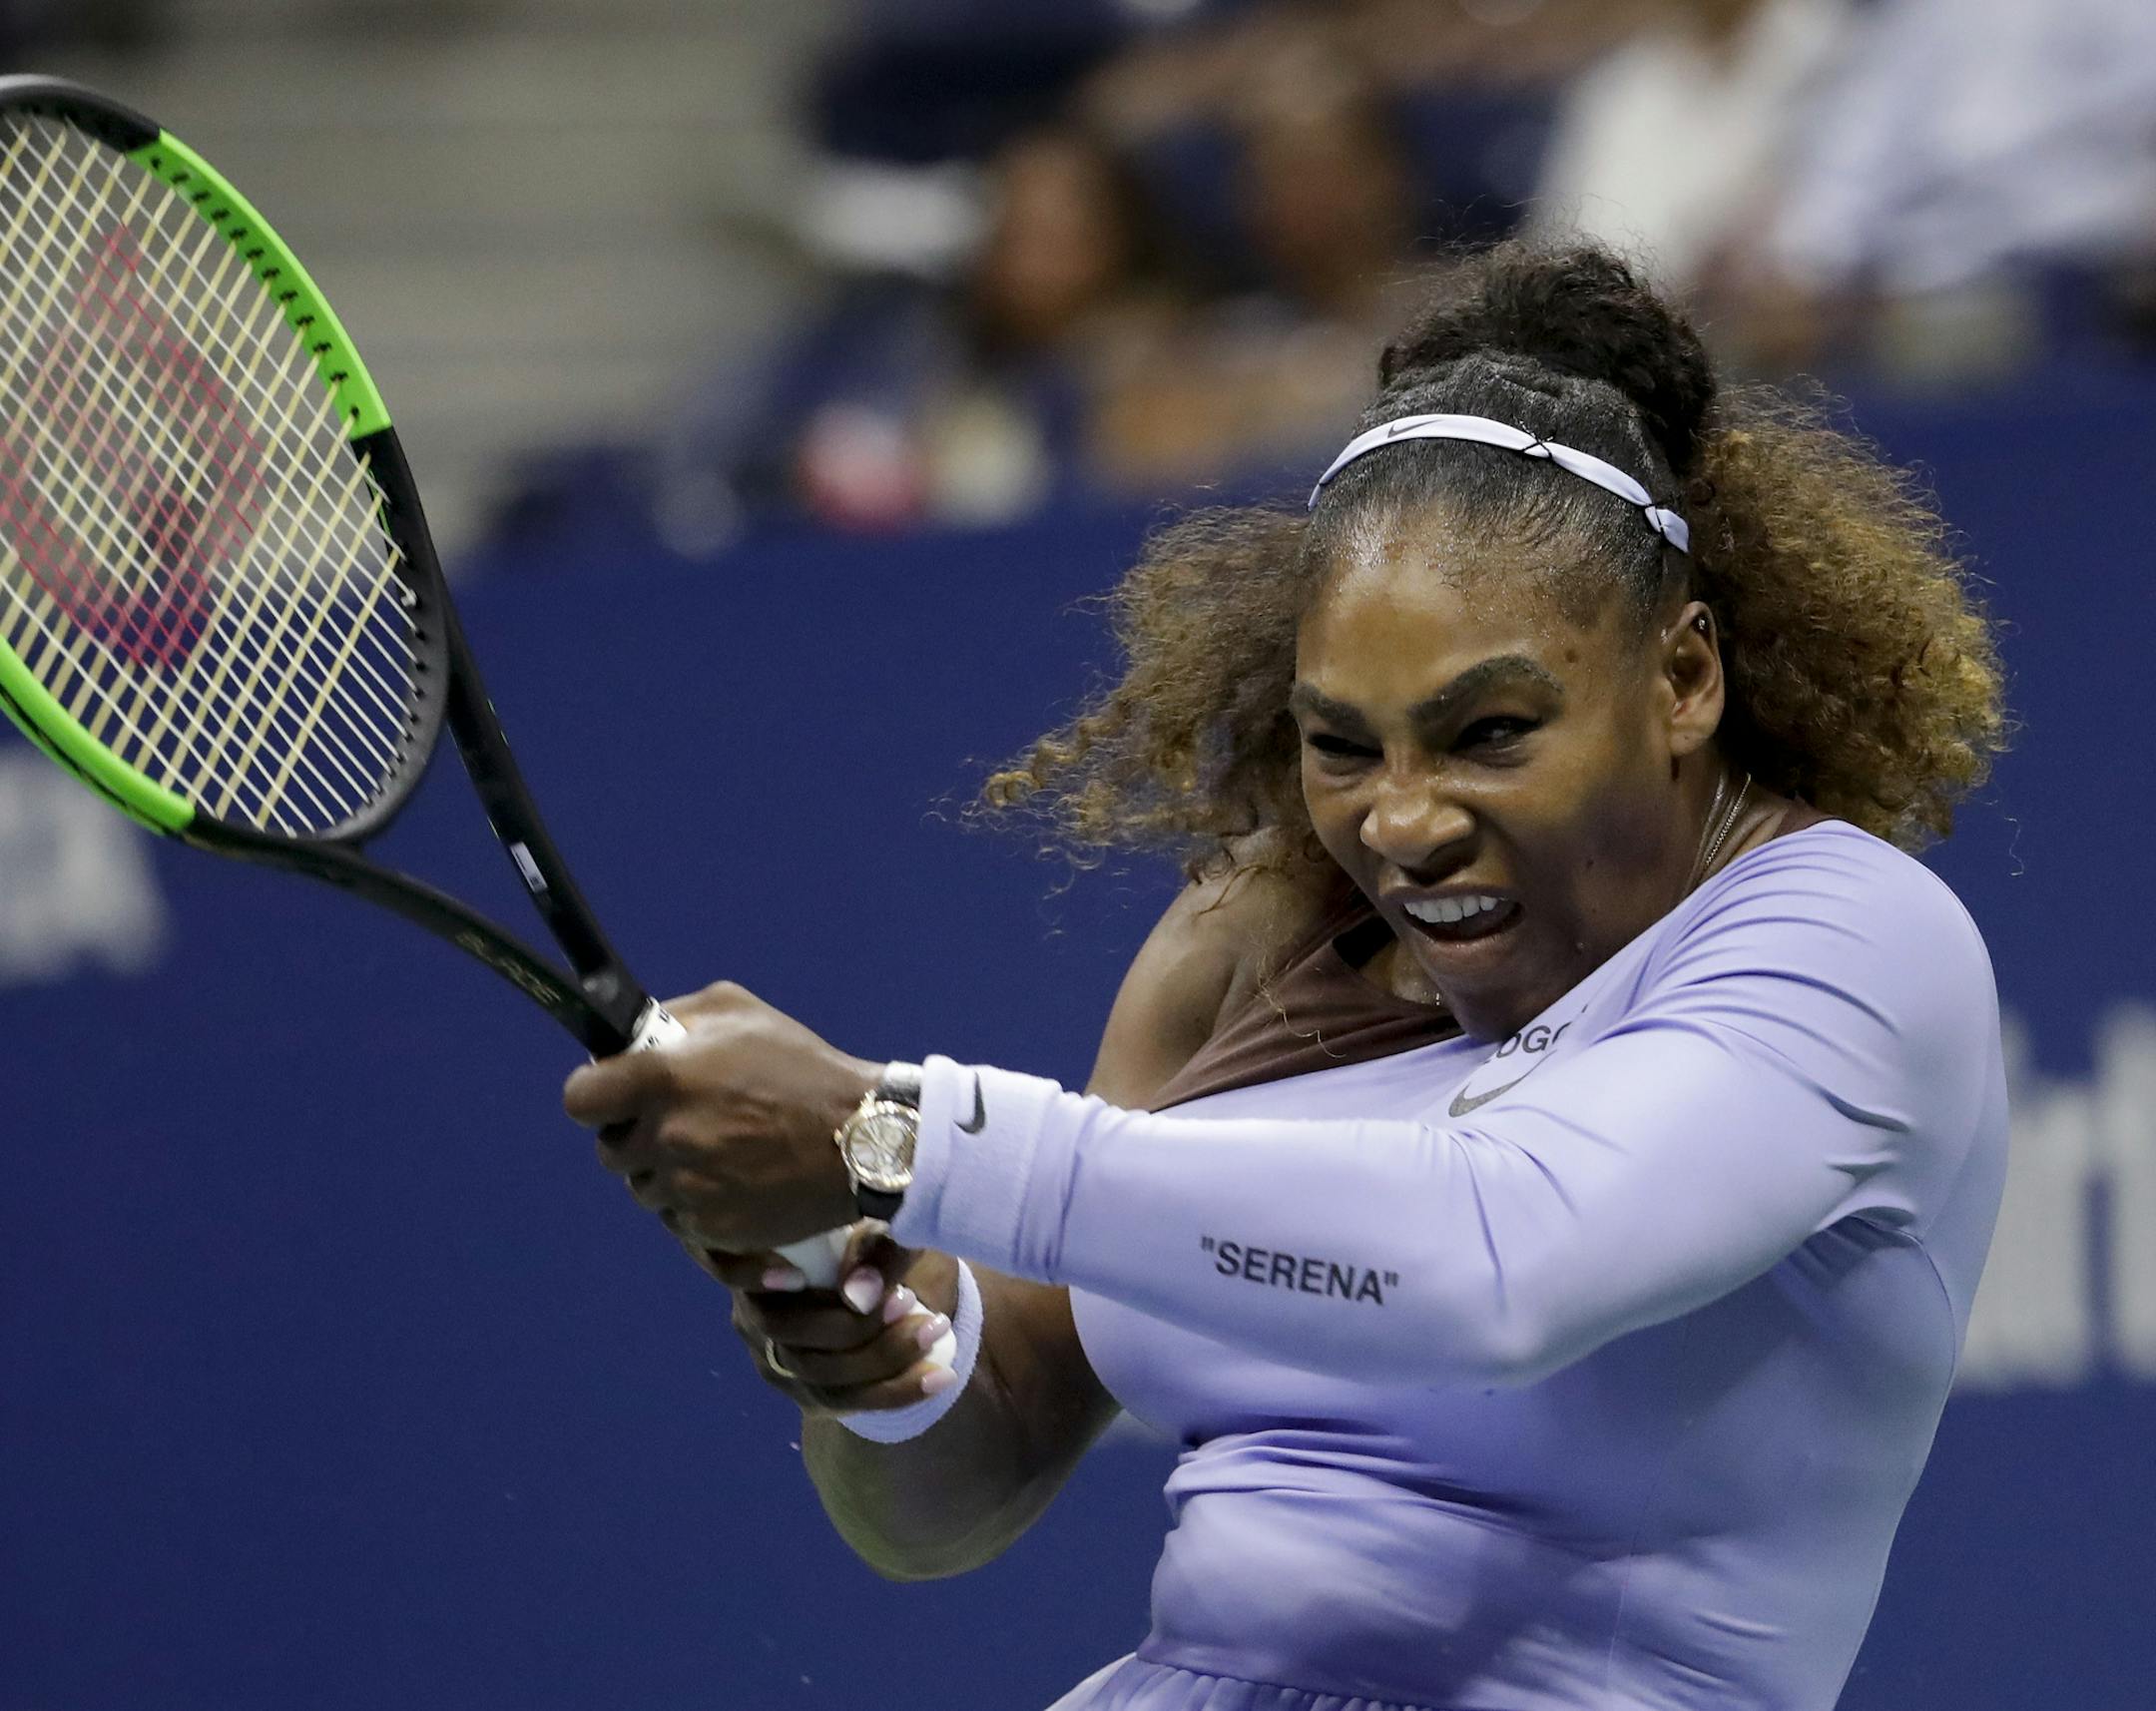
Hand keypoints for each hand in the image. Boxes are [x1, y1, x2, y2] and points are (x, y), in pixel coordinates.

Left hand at [563, 982, 878, 1254]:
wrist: (863, 1139)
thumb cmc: (802, 1067)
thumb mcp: (739, 1012)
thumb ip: (676, 1017)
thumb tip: (634, 1037)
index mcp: (663, 1078)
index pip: (579, 1100)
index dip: (595, 1097)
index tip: (615, 1096)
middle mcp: (666, 1137)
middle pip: (610, 1152)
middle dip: (636, 1138)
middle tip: (679, 1124)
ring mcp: (687, 1188)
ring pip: (644, 1190)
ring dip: (667, 1174)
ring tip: (716, 1153)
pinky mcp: (710, 1229)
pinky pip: (680, 1221)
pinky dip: (698, 1205)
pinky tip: (735, 1181)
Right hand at [694, 1228, 959, 1414]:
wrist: (906, 1273)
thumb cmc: (886, 1226)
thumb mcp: (888, 1222)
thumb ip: (874, 1248)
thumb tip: (858, 1294)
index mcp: (757, 1260)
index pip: (739, 1275)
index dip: (771, 1281)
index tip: (813, 1277)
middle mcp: (754, 1316)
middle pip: (789, 1339)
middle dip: (856, 1328)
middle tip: (911, 1300)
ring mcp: (777, 1362)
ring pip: (819, 1381)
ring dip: (884, 1360)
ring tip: (935, 1329)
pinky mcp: (810, 1393)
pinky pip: (846, 1405)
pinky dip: (896, 1392)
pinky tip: (941, 1376)